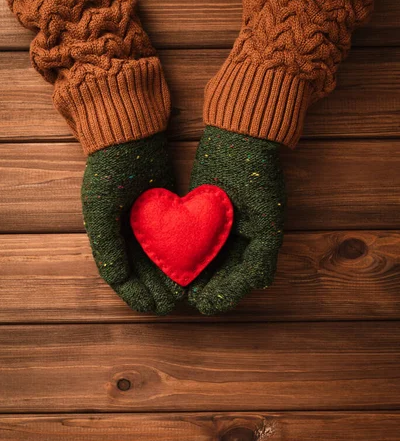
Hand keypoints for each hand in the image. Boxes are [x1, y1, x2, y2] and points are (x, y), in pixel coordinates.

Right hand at [82, 133, 184, 313]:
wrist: (130, 134)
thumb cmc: (109, 172)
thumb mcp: (101, 210)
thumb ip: (107, 246)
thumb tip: (116, 280)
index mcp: (107, 235)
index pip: (119, 275)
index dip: (134, 293)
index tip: (151, 306)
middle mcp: (125, 233)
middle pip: (141, 271)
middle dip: (156, 289)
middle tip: (173, 302)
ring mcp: (145, 222)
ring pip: (158, 258)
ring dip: (168, 276)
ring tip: (183, 290)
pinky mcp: (165, 210)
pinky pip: (172, 238)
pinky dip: (179, 254)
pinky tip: (192, 264)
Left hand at [188, 126, 285, 314]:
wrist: (239, 139)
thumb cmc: (257, 176)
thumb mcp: (267, 217)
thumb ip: (265, 254)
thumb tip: (259, 284)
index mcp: (261, 244)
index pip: (244, 281)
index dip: (225, 295)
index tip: (205, 301)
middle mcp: (244, 242)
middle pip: (225, 277)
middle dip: (209, 289)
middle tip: (189, 298)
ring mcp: (225, 231)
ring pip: (210, 265)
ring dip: (197, 277)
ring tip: (180, 288)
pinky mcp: (206, 219)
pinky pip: (197, 244)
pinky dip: (188, 256)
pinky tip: (173, 263)